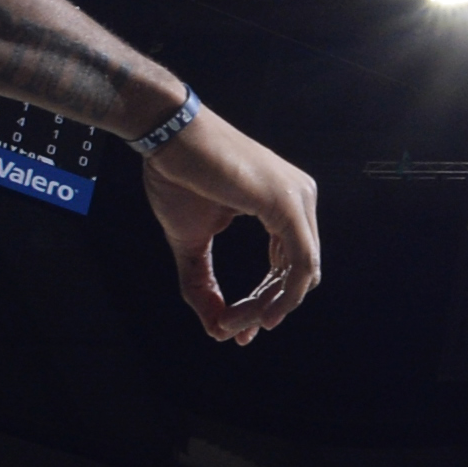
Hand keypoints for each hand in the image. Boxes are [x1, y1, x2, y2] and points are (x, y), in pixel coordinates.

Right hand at [140, 108, 321, 343]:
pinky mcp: (289, 203)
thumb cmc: (176, 178)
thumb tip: (216, 329)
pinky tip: (261, 317)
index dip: (267, 301)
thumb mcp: (190, 242)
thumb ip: (203, 283)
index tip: (236, 328)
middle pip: (299, 273)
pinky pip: (301, 263)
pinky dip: (283, 295)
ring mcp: (299, 199)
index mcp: (285, 204)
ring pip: (302, 273)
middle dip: (265, 307)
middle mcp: (300, 199)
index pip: (289, 264)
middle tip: (230, 329)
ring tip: (233, 323)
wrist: (165, 137)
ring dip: (268, 306)